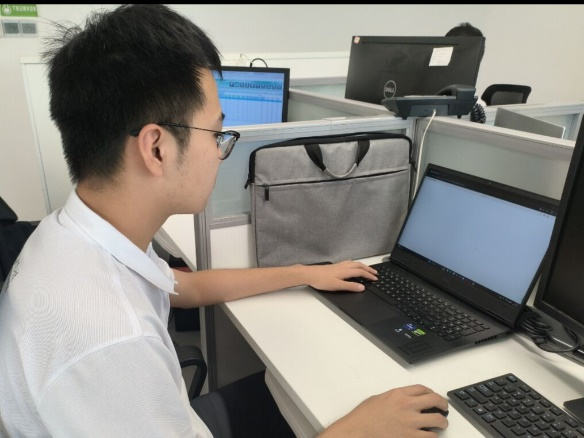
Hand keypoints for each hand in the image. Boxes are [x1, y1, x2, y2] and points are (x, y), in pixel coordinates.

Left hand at [303, 260, 377, 291]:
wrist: (309, 274)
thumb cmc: (321, 280)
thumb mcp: (337, 286)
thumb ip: (350, 286)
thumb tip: (362, 287)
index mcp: (345, 271)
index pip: (360, 272)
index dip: (369, 275)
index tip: (375, 279)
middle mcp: (343, 266)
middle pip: (359, 265)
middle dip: (368, 269)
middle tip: (375, 273)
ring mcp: (339, 265)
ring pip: (354, 263)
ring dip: (362, 266)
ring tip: (366, 268)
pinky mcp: (335, 266)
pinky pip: (349, 263)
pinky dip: (355, 264)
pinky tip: (352, 266)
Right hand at [319, 384, 448, 436]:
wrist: (358, 431)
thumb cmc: (364, 417)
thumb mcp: (379, 398)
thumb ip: (395, 397)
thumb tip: (404, 400)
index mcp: (399, 394)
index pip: (422, 389)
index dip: (431, 392)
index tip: (433, 396)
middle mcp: (407, 406)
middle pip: (435, 400)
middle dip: (443, 404)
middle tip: (444, 408)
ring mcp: (411, 422)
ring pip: (438, 420)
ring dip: (442, 422)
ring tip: (442, 424)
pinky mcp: (411, 437)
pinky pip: (430, 436)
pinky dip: (432, 436)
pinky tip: (430, 435)